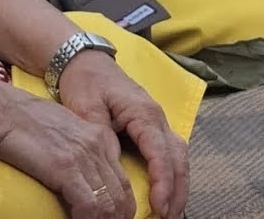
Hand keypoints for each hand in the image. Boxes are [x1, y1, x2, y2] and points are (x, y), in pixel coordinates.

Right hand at [0, 86, 136, 218]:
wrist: (0, 110)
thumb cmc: (22, 119)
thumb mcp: (63, 127)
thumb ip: (79, 147)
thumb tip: (82, 173)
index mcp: (98, 136)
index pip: (124, 180)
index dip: (123, 205)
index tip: (115, 217)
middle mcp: (97, 145)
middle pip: (122, 194)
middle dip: (118, 218)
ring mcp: (83, 156)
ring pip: (109, 204)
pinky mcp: (65, 167)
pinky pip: (89, 205)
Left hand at [58, 51, 189, 218]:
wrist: (84, 60)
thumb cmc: (84, 82)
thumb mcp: (86, 107)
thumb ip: (101, 135)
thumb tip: (113, 165)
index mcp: (143, 112)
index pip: (160, 152)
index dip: (162, 182)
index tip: (158, 206)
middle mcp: (156, 116)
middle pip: (178, 157)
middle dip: (176, 190)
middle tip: (168, 217)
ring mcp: (157, 119)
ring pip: (179, 156)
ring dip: (178, 184)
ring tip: (170, 211)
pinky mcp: (151, 124)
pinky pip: (170, 151)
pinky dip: (172, 173)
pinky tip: (167, 191)